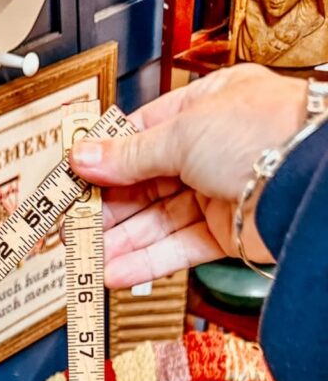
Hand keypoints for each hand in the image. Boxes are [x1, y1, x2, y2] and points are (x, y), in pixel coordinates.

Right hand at [68, 65, 306, 287]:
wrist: (308, 183)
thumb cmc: (266, 134)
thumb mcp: (181, 133)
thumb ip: (128, 156)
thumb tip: (84, 158)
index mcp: (205, 108)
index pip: (141, 136)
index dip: (106, 160)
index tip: (75, 179)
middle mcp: (211, 150)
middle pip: (145, 183)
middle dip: (108, 207)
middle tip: (75, 225)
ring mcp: (218, 193)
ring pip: (158, 221)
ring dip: (121, 241)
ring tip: (89, 257)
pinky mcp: (225, 234)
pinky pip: (176, 249)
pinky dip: (146, 262)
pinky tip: (117, 271)